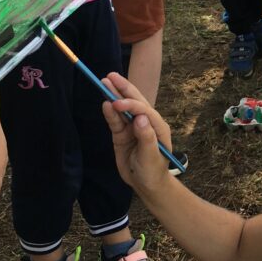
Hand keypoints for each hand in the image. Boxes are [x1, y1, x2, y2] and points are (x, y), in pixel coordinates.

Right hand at [100, 73, 172, 195]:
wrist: (146, 184)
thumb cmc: (153, 171)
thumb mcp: (151, 157)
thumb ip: (147, 138)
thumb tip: (141, 118)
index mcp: (158, 126)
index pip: (143, 110)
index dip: (130, 104)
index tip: (116, 102)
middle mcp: (146, 123)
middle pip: (134, 102)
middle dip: (123, 88)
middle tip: (110, 75)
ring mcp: (133, 128)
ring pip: (122, 109)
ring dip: (114, 96)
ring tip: (104, 82)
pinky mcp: (122, 134)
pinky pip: (115, 121)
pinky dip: (109, 112)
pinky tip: (104, 102)